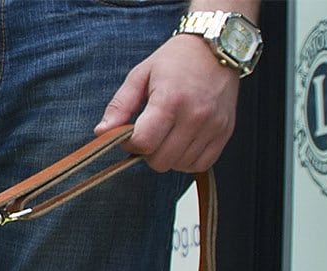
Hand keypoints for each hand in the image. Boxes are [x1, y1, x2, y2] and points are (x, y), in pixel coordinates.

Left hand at [95, 34, 240, 172]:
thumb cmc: (175, 60)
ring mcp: (213, 126)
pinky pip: (201, 164)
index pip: (143, 143)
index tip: (129, 133)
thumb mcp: (140, 75)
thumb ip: (119, 106)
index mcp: (170, 100)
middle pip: (160, 160)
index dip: (129, 144)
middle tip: (149, 133)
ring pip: (179, 165)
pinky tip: (182, 143)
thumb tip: (101, 133)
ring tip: (167, 134)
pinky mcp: (225, 133)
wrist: (217, 49)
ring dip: (167, 156)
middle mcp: (195, 116)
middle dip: (148, 152)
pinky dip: (187, 160)